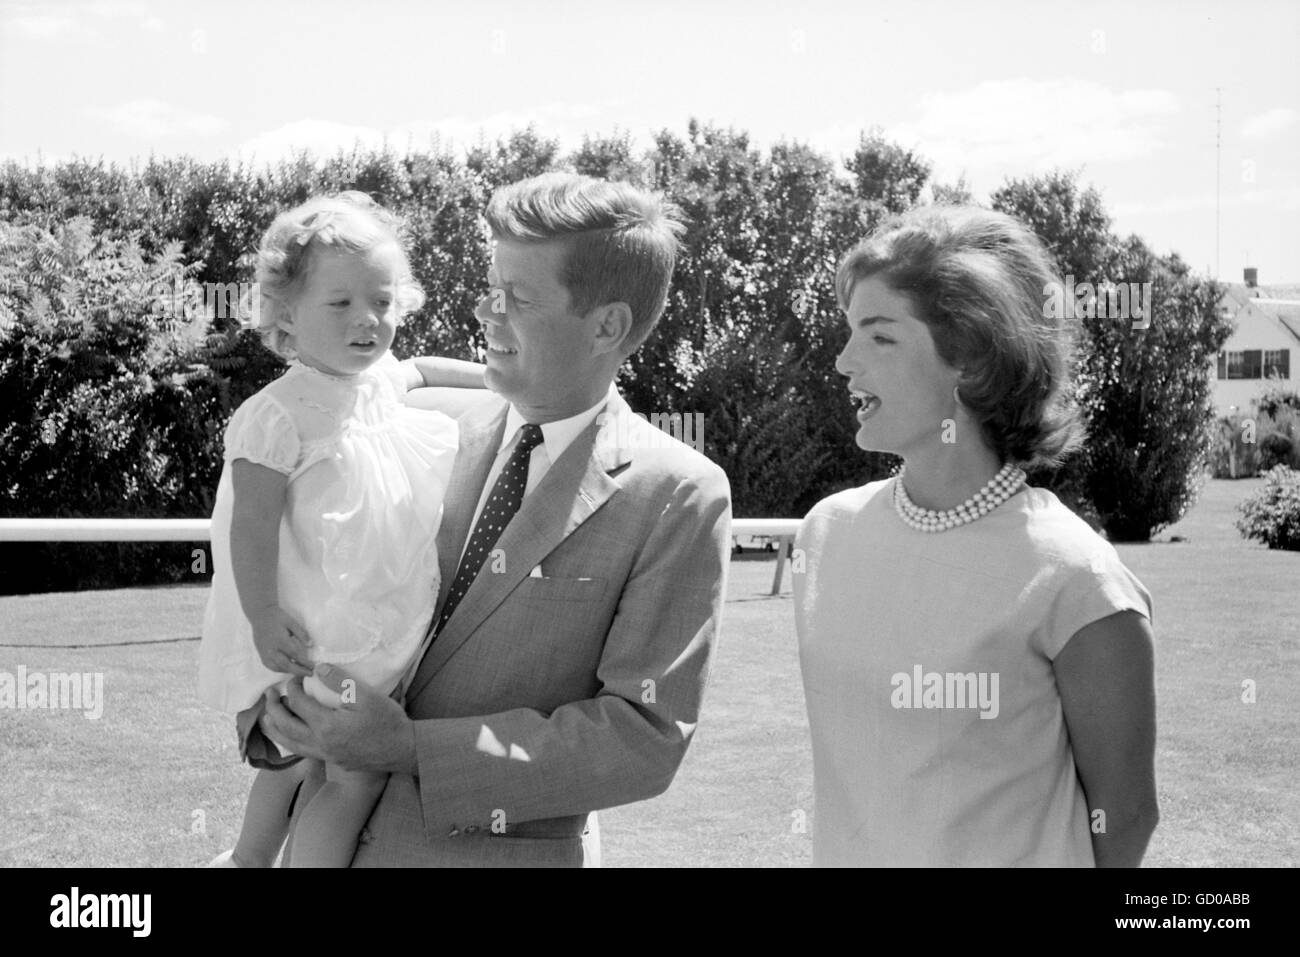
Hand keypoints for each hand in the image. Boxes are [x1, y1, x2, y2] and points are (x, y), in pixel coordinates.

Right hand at [249, 606, 313, 676]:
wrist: (260, 615)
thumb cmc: (278, 617)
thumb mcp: (292, 622)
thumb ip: (301, 633)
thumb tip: (310, 644)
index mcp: (280, 640)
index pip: (294, 654)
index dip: (304, 662)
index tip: (313, 666)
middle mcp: (271, 649)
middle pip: (286, 664)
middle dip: (299, 671)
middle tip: (310, 674)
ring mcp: (265, 653)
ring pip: (278, 668)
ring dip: (290, 671)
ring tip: (301, 672)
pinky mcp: (261, 655)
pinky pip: (271, 666)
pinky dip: (280, 670)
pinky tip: (288, 669)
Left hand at [260, 664, 416, 774]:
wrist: (403, 750)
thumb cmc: (387, 721)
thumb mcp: (367, 696)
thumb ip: (339, 681)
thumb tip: (318, 669)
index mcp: (326, 725)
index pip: (299, 703)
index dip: (293, 688)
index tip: (295, 677)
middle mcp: (320, 743)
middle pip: (285, 725)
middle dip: (273, 708)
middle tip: (269, 694)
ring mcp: (325, 755)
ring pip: (289, 744)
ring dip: (274, 729)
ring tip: (266, 718)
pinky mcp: (331, 761)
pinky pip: (301, 752)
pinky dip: (289, 742)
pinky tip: (290, 736)